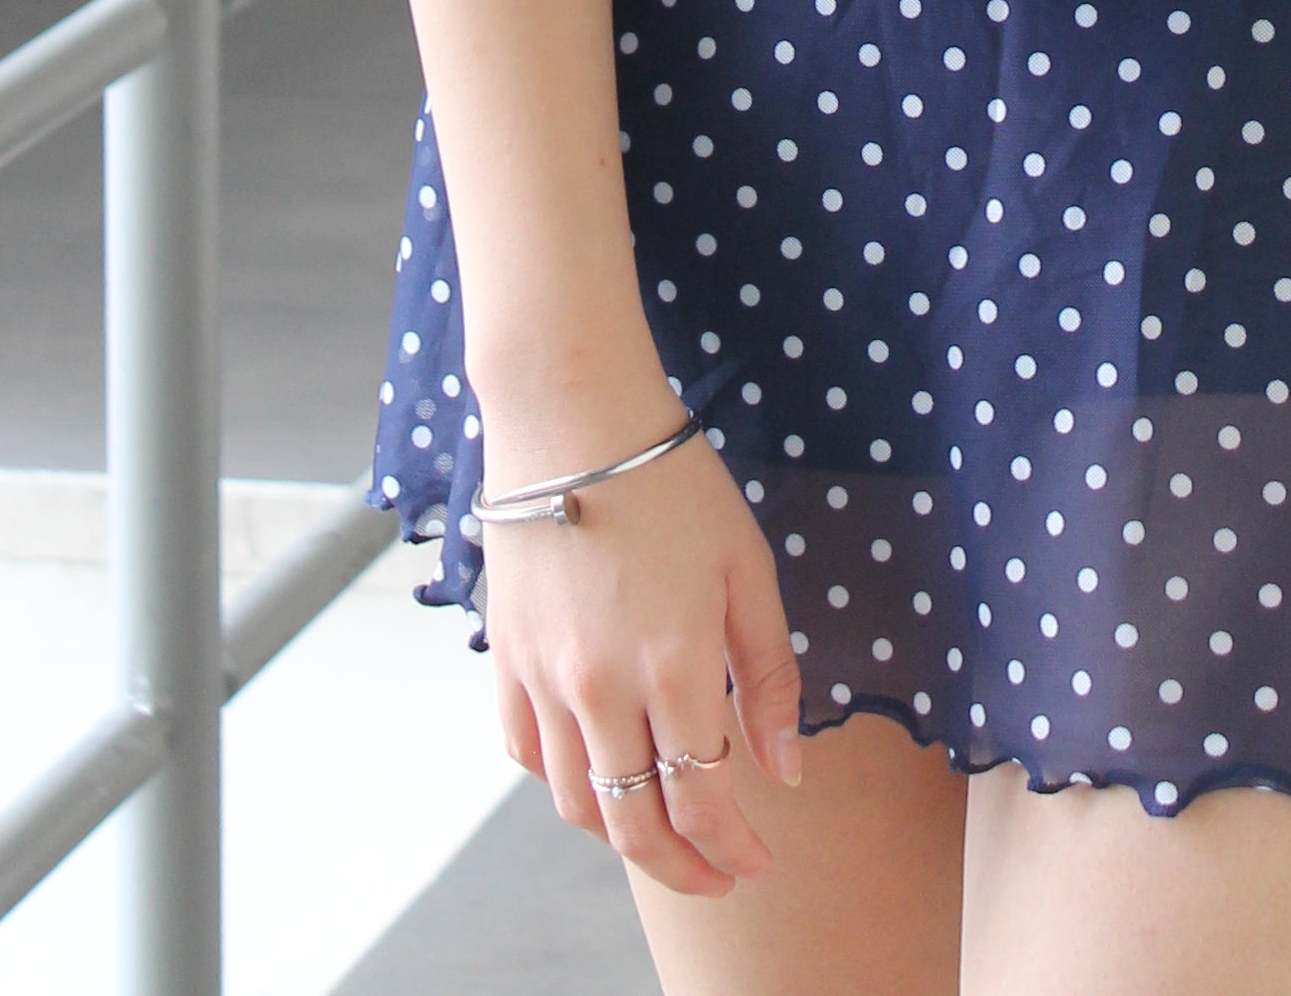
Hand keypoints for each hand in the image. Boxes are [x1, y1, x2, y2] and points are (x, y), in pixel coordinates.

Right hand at [483, 424, 803, 898]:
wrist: (573, 415)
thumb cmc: (672, 481)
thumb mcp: (746, 568)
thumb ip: (769, 676)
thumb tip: (783, 770)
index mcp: (674, 665)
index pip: (703, 801)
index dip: (734, 850)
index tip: (758, 863)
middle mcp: (601, 688)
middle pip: (637, 826)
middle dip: (683, 868)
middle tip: (718, 876)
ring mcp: (545, 678)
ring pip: (578, 805)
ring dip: (624, 837)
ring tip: (663, 833)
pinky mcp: (506, 659)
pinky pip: (528, 755)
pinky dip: (565, 784)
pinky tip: (601, 774)